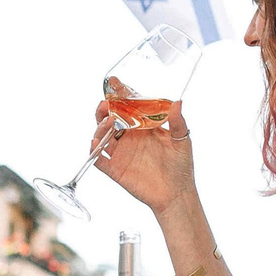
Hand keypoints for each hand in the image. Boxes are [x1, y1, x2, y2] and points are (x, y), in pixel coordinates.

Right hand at [96, 84, 196, 214]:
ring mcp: (121, 153)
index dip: (120, 94)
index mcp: (142, 127)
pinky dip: (94, 151)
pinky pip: (99, 159)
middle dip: (104, 109)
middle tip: (105, 104)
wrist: (176, 193)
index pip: (127, 107)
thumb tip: (178, 103)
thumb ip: (177, 122)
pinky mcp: (115, 169)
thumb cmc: (180, 166)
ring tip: (108, 121)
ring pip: (102, 136)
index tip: (115, 83)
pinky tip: (95, 144)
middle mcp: (129, 137)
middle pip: (109, 119)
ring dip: (100, 127)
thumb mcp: (181, 140)